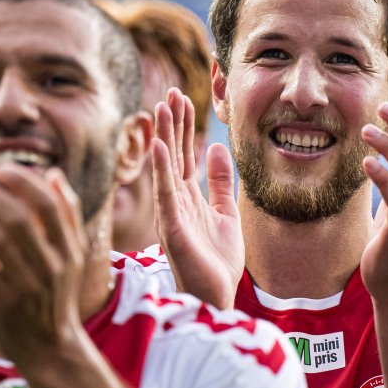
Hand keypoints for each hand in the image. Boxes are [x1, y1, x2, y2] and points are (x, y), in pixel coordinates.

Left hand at [0, 166, 86, 365]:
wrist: (51, 348)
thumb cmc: (55, 294)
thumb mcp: (70, 256)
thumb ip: (65, 216)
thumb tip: (53, 173)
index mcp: (70, 248)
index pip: (48, 203)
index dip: (21, 180)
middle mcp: (54, 264)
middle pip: (20, 216)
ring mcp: (31, 284)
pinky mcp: (8, 302)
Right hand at [151, 88, 242, 308]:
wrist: (216, 296)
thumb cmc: (216, 262)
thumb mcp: (226, 213)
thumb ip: (221, 183)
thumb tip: (219, 149)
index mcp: (187, 197)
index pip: (183, 154)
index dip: (183, 126)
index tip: (184, 98)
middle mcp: (174, 202)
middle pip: (172, 154)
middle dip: (172, 123)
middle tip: (172, 91)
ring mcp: (171, 214)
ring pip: (165, 168)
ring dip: (164, 137)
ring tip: (162, 107)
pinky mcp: (173, 229)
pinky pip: (166, 195)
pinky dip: (162, 170)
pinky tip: (161, 146)